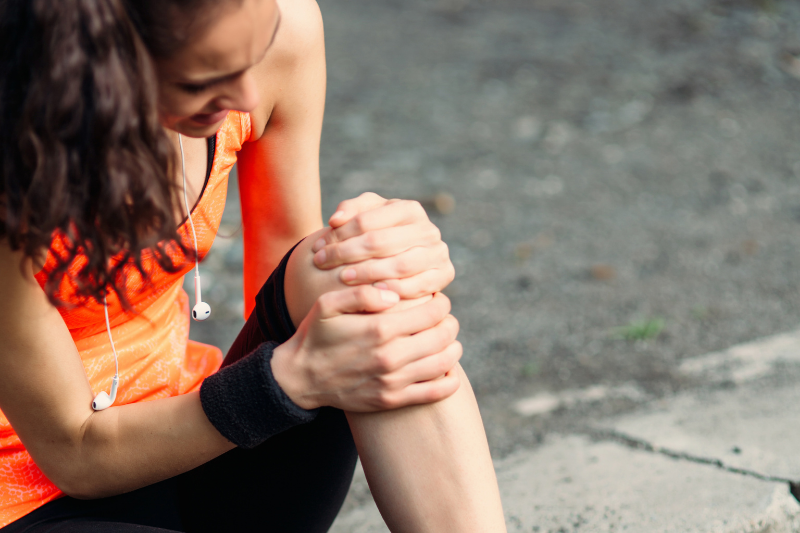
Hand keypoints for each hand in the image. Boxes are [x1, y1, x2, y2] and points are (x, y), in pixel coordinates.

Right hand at [270, 285, 461, 411]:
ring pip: (445, 362)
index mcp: (380, 329)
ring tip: (445, 339)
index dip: (441, 302)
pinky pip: (436, 392)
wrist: (301, 378)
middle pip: (444, 335)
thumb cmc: (316, 335)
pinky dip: (450, 380)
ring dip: (453, 347)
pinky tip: (447, 369)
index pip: (433, 311)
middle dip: (449, 322)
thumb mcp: (328, 303)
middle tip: (443, 318)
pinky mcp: (392, 400)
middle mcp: (391, 356)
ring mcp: (393, 381)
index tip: (435, 299)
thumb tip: (395, 293)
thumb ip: (362, 292)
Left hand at [310, 192, 454, 298]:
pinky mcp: (444, 275)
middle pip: (381, 241)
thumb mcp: (364, 218)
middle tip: (323, 264)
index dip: (338, 235)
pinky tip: (372, 292)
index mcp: (409, 209)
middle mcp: (428, 229)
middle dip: (347, 253)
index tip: (316, 248)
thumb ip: (349, 211)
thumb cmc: (377, 237)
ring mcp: (438, 252)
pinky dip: (395, 290)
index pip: (367, 220)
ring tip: (343, 278)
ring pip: (400, 264)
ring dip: (368, 273)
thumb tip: (336, 220)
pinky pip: (419, 285)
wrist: (401, 263)